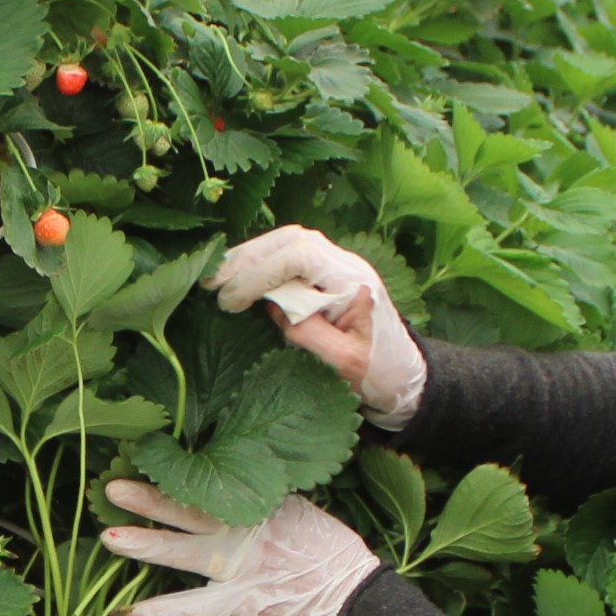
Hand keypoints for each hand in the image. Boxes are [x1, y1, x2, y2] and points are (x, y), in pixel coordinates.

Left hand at [102, 480, 380, 615]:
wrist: (349, 592)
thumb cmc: (327, 549)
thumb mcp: (297, 507)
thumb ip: (262, 496)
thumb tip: (234, 477)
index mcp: (254, 505)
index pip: (208, 486)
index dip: (176, 475)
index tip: (146, 459)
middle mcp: (239, 531)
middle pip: (186, 510)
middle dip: (148, 500)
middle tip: (112, 488)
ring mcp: (233, 568)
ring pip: (180, 552)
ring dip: (143, 544)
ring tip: (108, 537)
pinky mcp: (234, 603)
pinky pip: (190, 606)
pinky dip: (161, 610)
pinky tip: (130, 612)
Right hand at [212, 225, 426, 425]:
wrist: (404, 375)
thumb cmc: (378, 374)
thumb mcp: (343, 363)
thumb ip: (307, 332)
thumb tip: (272, 307)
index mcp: (353, 281)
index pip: (299, 256)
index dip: (258, 272)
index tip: (230, 299)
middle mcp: (346, 264)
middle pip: (291, 239)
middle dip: (247, 258)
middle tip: (211, 283)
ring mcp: (336, 266)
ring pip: (288, 242)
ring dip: (250, 256)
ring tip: (218, 278)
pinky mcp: (326, 275)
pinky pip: (290, 256)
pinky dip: (261, 263)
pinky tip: (239, 278)